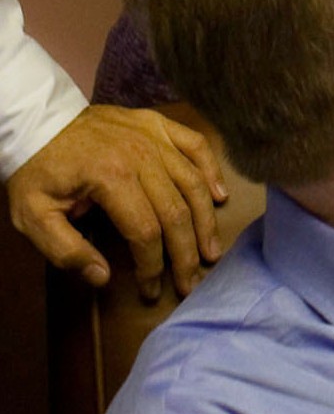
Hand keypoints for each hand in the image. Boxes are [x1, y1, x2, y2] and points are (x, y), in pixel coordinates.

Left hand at [7, 105, 228, 299]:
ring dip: (206, 220)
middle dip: (186, 253)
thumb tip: (102, 278)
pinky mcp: (160, 124)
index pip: (145, 231)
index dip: (152, 265)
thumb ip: (66, 250)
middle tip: (191, 281)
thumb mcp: (32, 217)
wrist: (37, 123)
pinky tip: (220, 195)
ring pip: (193, 183)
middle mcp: (142, 156)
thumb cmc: (37, 172)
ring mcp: (155, 137)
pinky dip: (212, 170)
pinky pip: (197, 146)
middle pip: (176, 212)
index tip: (152, 290)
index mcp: (111, 178)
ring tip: (211, 250)